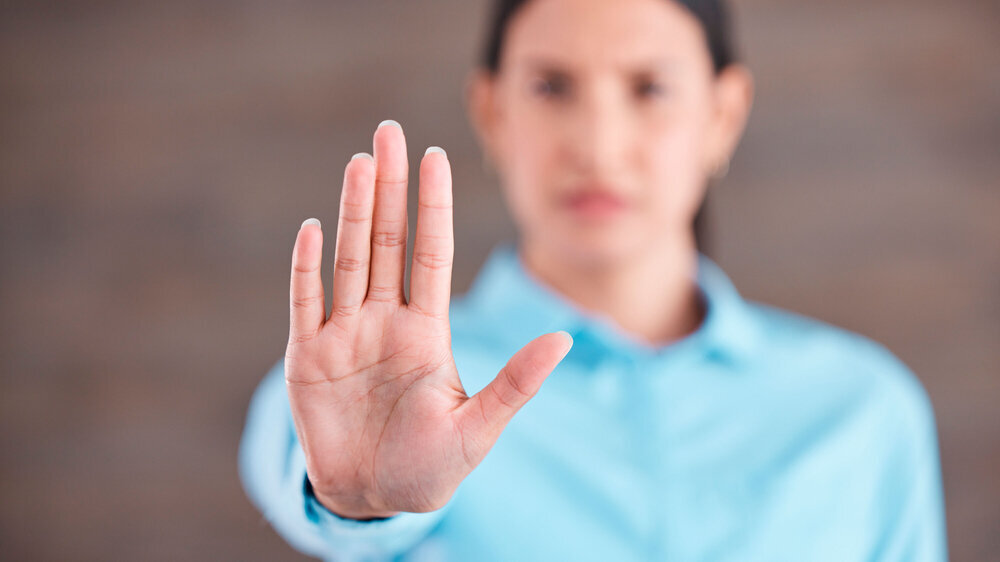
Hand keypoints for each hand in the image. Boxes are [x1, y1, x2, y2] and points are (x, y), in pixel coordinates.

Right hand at [284, 120, 572, 518]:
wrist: (372, 500)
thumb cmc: (430, 468)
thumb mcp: (478, 428)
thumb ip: (516, 383)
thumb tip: (565, 339)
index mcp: (427, 331)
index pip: (432, 254)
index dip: (433, 206)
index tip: (436, 157)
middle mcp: (386, 321)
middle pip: (387, 241)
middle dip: (389, 188)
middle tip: (389, 133)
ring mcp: (345, 335)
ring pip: (349, 259)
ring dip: (352, 211)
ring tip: (360, 163)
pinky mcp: (307, 358)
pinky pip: (305, 303)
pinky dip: (306, 268)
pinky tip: (313, 228)